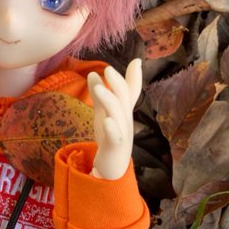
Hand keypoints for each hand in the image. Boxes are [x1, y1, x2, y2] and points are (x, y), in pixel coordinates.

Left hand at [87, 59, 141, 180]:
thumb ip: (99, 94)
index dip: (134, 78)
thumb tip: (92, 73)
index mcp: (123, 112)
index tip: (136, 61)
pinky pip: (115, 137)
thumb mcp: (102, 113)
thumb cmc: (109, 137)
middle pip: (124, 100)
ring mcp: (122, 134)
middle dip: (117, 84)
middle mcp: (125, 121)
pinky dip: (112, 128)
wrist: (111, 167)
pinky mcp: (114, 148)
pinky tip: (107, 121)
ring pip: (118, 115)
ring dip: (109, 100)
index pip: (131, 92)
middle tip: (107, 69)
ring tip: (98, 88)